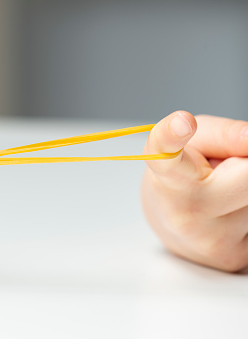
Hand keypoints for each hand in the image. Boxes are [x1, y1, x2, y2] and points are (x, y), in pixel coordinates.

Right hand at [142, 111, 247, 271]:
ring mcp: (209, 241)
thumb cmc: (184, 172)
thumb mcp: (195, 140)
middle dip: (246, 164)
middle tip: (227, 169)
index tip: (182, 124)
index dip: (173, 137)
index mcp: (168, 177)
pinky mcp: (231, 259)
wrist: (170, 222)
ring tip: (227, 194)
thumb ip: (223, 134)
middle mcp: (184, 212)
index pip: (167, 155)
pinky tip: (233, 214)